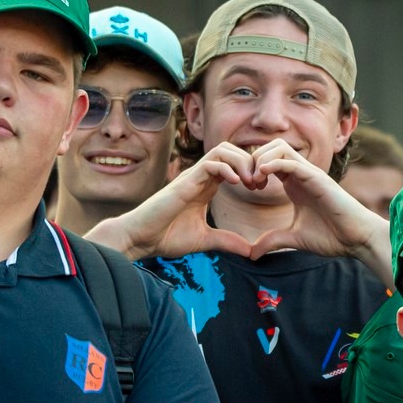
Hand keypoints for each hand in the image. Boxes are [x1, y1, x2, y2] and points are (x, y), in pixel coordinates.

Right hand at [86, 143, 255, 259]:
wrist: (141, 239)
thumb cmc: (166, 237)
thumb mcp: (205, 240)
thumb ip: (227, 242)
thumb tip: (250, 252)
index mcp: (207, 187)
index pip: (234, 164)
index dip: (251, 171)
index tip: (260, 189)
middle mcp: (201, 177)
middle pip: (231, 150)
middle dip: (250, 163)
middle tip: (258, 184)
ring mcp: (193, 177)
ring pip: (222, 150)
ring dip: (241, 162)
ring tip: (249, 183)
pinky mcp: (185, 182)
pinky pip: (210, 162)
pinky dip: (227, 168)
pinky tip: (236, 184)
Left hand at [249, 140, 388, 262]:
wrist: (356, 240)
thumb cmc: (331, 237)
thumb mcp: (294, 238)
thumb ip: (272, 241)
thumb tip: (252, 254)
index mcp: (294, 183)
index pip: (269, 159)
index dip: (254, 169)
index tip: (249, 189)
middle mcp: (301, 174)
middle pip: (271, 146)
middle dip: (254, 159)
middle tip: (249, 182)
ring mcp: (309, 174)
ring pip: (280, 147)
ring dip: (262, 159)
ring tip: (256, 181)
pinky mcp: (317, 178)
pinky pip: (292, 162)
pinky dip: (274, 163)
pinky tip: (263, 175)